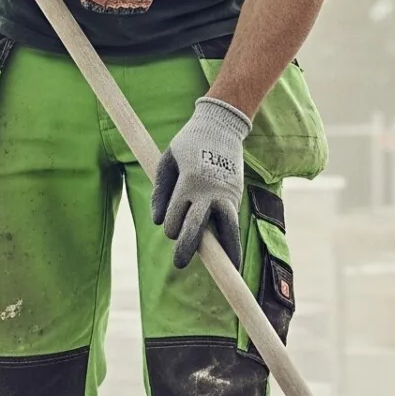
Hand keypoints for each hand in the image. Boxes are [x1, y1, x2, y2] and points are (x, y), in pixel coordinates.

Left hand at [151, 96, 250, 268]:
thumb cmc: (188, 143)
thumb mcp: (166, 160)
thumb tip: (157, 220)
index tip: (170, 229)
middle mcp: (210, 191)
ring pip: (228, 229)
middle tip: (179, 263)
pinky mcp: (237, 195)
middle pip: (198, 227)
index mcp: (189, 182)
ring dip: (227, 251)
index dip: (171, 227)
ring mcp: (227, 194)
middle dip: (188, 247)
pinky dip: (233, 239)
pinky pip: (233, 221)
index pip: (177, 215)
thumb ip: (159, 190)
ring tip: (229, 270)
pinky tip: (232, 256)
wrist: (222, 125)